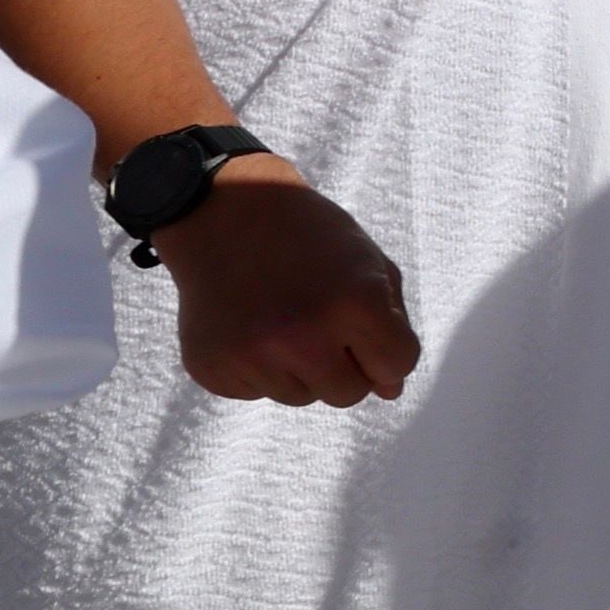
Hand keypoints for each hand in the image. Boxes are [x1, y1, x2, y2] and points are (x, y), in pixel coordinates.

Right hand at [159, 161, 419, 405]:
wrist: (224, 212)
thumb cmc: (309, 235)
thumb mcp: (369, 263)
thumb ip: (392, 327)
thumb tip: (390, 392)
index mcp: (355, 305)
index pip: (395, 366)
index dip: (388, 350)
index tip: (368, 328)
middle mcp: (304, 340)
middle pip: (349, 394)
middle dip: (346, 366)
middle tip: (321, 322)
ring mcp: (253, 359)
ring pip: (301, 396)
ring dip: (301, 368)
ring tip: (281, 317)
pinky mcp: (213, 370)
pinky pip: (256, 392)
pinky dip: (259, 369)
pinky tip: (250, 325)